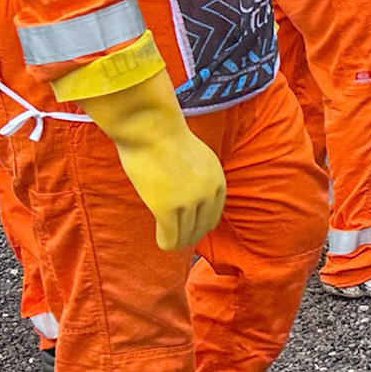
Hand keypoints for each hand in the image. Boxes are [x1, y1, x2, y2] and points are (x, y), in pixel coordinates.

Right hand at [118, 121, 227, 250]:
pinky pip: (170, 237)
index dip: (201, 224)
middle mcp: (208, 194)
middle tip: (178, 236)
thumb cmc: (168, 139)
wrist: (152, 129)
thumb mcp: (198, 159)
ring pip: (186, 235)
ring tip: (169, 240)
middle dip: (190, 234)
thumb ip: (199, 178)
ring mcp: (189, 203)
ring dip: (177, 240)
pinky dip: (166, 242)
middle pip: (201, 228)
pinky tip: (160, 240)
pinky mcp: (167, 209)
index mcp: (218, 182)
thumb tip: (192, 195)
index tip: (190, 228)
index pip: (214, 215)